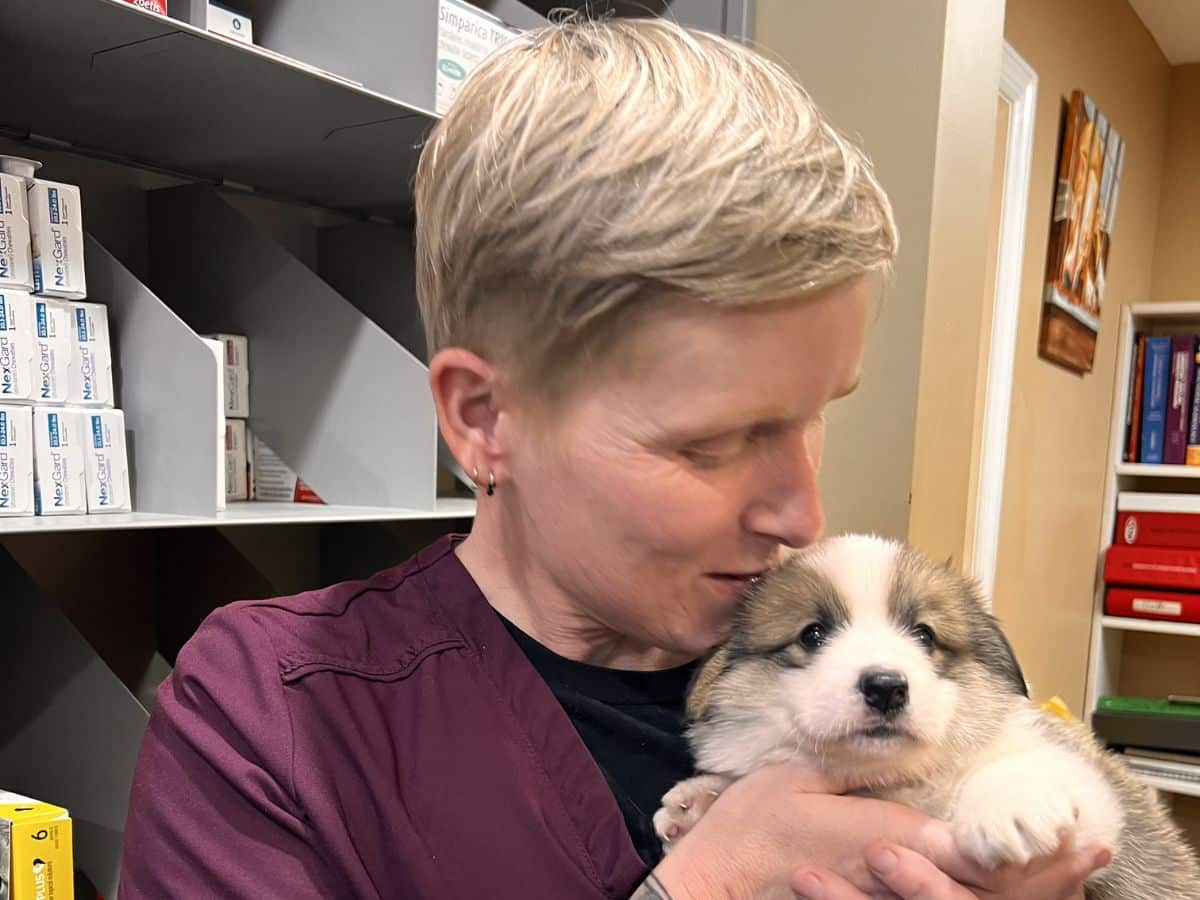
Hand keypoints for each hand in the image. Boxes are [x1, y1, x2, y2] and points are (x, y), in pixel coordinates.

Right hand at [647, 763, 1106, 899]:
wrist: (715, 887)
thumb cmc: (750, 830)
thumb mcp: (799, 779)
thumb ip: (858, 772)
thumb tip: (902, 753)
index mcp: (888, 841)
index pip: (975, 848)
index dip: (1025, 843)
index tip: (1068, 830)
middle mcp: (898, 878)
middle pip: (983, 885)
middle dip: (1039, 871)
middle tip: (1087, 852)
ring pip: (959, 899)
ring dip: (1015, 887)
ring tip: (1061, 871)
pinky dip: (963, 892)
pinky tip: (983, 881)